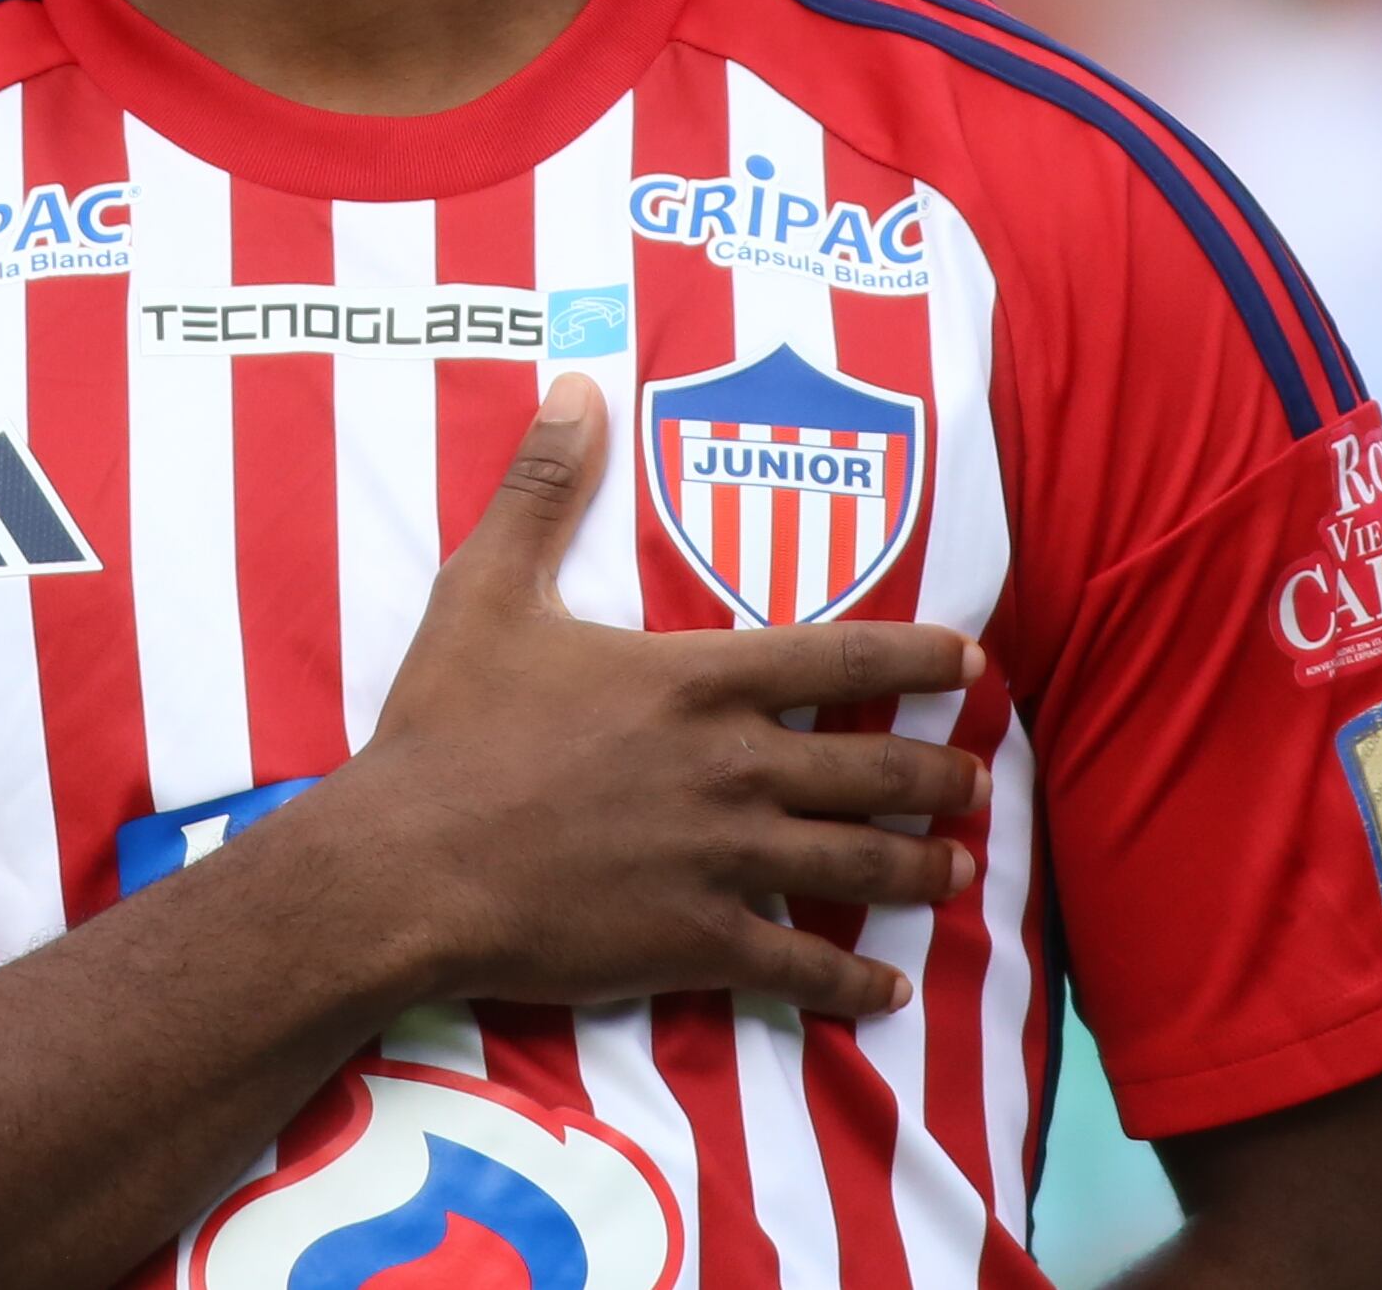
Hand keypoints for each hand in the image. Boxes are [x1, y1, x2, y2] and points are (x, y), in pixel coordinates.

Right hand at [321, 373, 988, 1017]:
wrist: (407, 863)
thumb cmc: (447, 724)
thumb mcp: (486, 586)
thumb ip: (543, 488)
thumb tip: (576, 389)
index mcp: (695, 679)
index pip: (843, 659)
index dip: (919, 658)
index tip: (973, 660)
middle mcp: (731, 767)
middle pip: (873, 769)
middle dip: (939, 776)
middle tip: (974, 780)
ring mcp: (722, 860)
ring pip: (858, 868)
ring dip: (920, 869)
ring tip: (957, 872)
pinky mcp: (696, 941)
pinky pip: (801, 970)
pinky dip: (854, 985)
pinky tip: (886, 992)